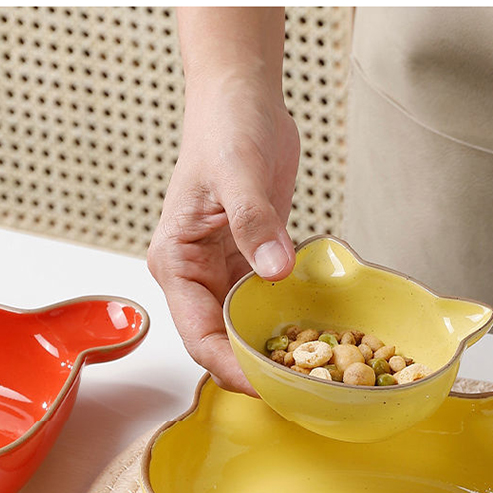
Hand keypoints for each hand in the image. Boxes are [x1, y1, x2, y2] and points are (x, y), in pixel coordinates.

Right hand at [148, 72, 299, 393]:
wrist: (243, 100)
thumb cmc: (227, 128)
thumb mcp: (240, 173)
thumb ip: (254, 223)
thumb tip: (272, 273)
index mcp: (176, 264)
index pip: (199, 336)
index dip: (231, 369)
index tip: (267, 387)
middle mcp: (195, 278)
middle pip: (220, 344)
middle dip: (254, 372)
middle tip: (299, 393)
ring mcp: (222, 275)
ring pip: (243, 332)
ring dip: (272, 355)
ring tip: (310, 379)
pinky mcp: (249, 267)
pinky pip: (265, 310)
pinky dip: (286, 328)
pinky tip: (315, 344)